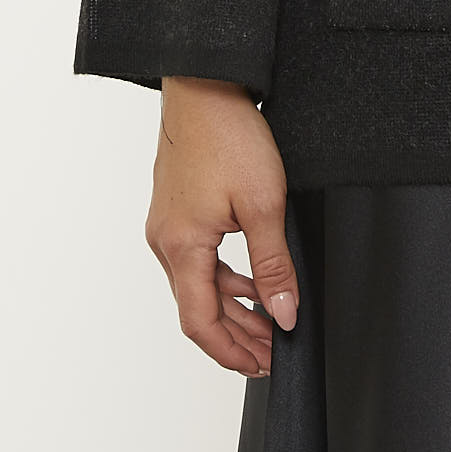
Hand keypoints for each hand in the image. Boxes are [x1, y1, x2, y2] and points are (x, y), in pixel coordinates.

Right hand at [145, 77, 299, 374]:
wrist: (205, 86)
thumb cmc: (227, 134)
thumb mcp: (264, 204)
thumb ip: (273, 265)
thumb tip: (284, 311)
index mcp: (181, 246)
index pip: (200, 323)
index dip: (231, 352)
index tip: (260, 365)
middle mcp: (166, 240)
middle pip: (198, 309)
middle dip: (237, 336)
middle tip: (272, 350)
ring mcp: (168, 225)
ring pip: (199, 285)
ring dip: (233, 308)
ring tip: (269, 322)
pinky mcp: (177, 210)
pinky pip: (197, 260)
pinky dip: (224, 279)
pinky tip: (249, 281)